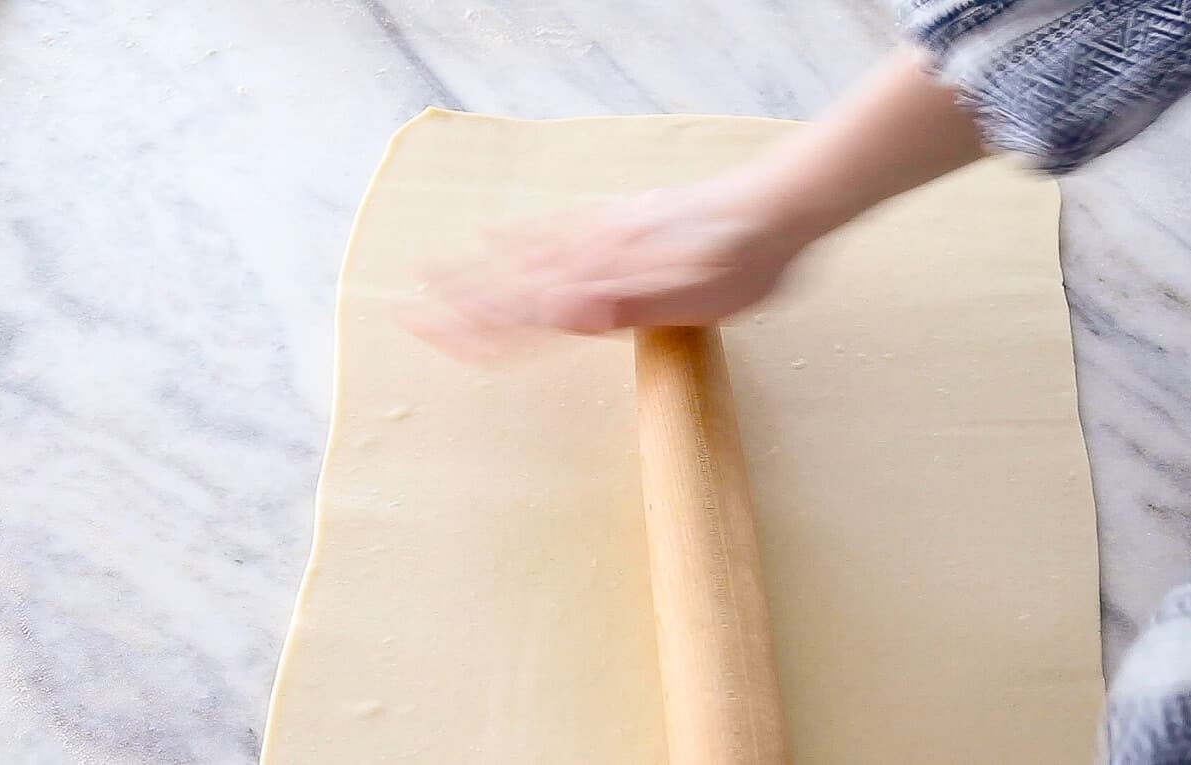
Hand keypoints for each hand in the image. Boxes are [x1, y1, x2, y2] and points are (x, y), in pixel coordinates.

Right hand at [399, 173, 811, 356]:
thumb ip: (629, 306)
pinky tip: (499, 235)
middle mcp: (600, 256)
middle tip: (410, 311)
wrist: (780, 204)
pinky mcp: (623, 217)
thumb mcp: (699, 300)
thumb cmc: (748, 262)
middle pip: (517, 284)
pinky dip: (523, 234)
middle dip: (462, 302)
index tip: (436, 336)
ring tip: (433, 272)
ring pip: (528, 255)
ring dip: (479, 270)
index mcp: (612, 285)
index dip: (481, 328)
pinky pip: (560, 226)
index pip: (530, 313)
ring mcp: (608, 234)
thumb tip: (561, 315)